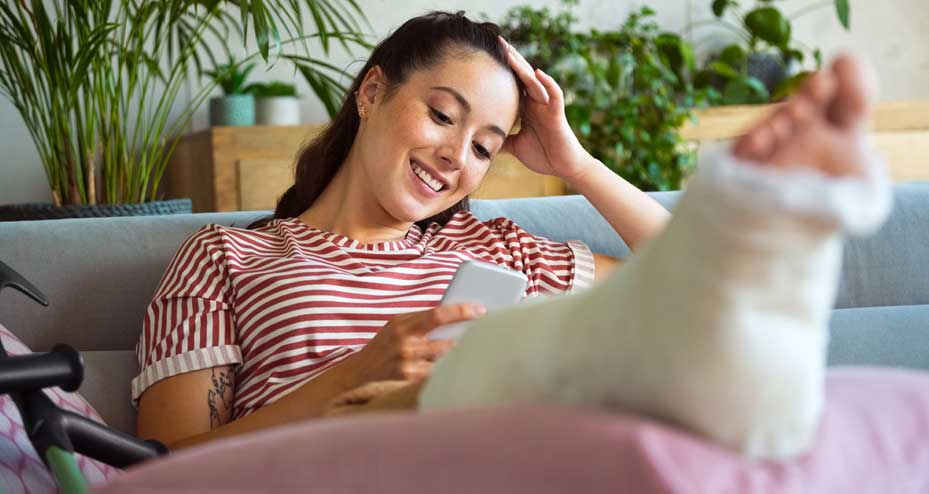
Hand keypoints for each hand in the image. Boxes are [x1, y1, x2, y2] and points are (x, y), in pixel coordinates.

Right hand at [349, 304, 485, 381]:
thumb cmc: (385, 346)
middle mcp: (403, 341)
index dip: (462, 311)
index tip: (481, 310)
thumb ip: (421, 321)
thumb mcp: (397, 327)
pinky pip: (436, 373)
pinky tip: (454, 367)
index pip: (438, 314)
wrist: (358, 373)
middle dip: (467, 337)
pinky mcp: (407, 378)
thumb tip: (458, 316)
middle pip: (445, 339)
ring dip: (457, 354)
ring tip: (471, 350)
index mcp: (401, 322)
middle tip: (485, 333)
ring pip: (444, 357)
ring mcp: (406, 361)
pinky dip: (445, 369)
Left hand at [498, 36, 597, 182]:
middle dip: (511, 59)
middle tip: (497, 41)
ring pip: (535, 82)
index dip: (501, 70)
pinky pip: (554, 94)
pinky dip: (548, 83)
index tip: (485, 56)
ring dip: (523, 67)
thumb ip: (502, 141)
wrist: (563, 167)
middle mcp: (536, 103)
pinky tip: (538, 72)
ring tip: (510, 53)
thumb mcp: (516, 147)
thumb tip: (482, 142)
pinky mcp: (557, 113)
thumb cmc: (543, 155)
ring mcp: (547, 106)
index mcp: (526, 108)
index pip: (512, 84)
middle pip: (522, 76)